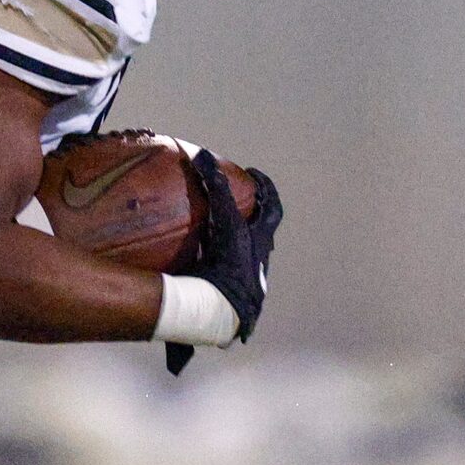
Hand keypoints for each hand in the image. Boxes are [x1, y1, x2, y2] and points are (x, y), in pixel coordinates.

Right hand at [165, 152, 282, 374]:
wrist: (223, 309)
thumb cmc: (231, 264)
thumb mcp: (226, 222)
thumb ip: (217, 188)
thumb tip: (202, 154)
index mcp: (261, 240)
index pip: (273, 207)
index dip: (266, 187)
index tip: (252, 173)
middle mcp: (257, 259)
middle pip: (259, 230)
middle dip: (248, 214)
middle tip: (232, 199)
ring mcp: (243, 277)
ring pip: (241, 252)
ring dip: (228, 239)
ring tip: (207, 225)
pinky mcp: (225, 291)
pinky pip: (220, 269)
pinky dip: (209, 260)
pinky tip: (191, 258)